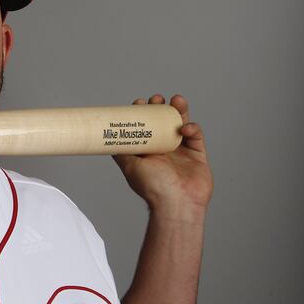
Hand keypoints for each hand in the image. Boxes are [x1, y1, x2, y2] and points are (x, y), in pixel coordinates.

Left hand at [112, 94, 213, 221]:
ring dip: (178, 110)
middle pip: (163, 122)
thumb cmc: (153, 188)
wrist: (176, 205)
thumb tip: (105, 138)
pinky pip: (196, 136)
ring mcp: (181, 151)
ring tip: (175, 99)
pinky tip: (186, 127)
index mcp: (148, 150)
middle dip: (160, 107)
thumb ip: (121, 151)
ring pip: (181, 124)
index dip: (143, 113)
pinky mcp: (197, 155)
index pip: (145, 127)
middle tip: (156, 98)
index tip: (139, 102)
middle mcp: (163, 149)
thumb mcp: (130, 166)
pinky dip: (192, 128)